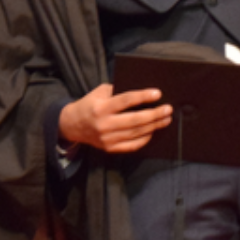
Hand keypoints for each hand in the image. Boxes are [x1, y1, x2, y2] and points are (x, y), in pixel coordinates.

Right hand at [58, 84, 173, 153]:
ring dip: (154, 126)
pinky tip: (153, 131)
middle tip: (168, 109)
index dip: (142, 97)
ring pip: (136, 133)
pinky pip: (132, 145)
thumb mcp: (99, 92)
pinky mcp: (109, 148)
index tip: (157, 94)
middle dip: (154, 114)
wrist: (71, 125)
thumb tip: (141, 91)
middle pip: (135, 120)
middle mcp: (104, 124)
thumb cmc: (89, 105)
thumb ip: (117, 90)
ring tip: (165, 119)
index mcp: (100, 108)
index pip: (125, 101)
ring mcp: (107, 139)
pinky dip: (144, 139)